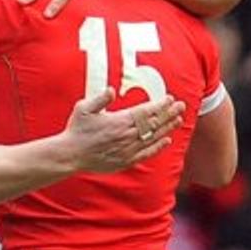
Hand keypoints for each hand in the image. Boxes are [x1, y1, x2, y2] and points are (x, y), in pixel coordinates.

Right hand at [62, 88, 184, 172]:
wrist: (70, 155)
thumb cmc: (76, 131)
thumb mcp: (83, 109)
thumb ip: (100, 99)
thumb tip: (111, 90)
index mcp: (119, 121)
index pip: (146, 112)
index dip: (160, 105)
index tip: (169, 99)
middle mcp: (127, 135)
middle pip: (154, 123)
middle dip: (169, 113)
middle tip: (181, 106)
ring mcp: (128, 148)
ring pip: (154, 137)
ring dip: (167, 128)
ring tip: (178, 120)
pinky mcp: (126, 160)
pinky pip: (147, 153)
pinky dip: (158, 147)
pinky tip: (166, 141)